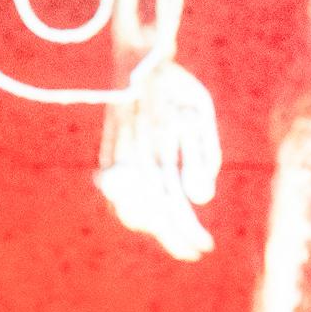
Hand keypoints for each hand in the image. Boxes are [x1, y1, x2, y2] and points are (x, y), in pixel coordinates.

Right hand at [96, 58, 222, 259]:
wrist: (135, 60)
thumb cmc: (176, 86)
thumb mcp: (201, 111)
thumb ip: (205, 154)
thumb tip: (200, 199)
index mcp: (160, 146)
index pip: (174, 205)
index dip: (188, 232)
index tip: (204, 247)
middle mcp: (134, 157)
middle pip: (153, 215)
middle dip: (174, 238)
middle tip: (193, 251)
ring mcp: (116, 159)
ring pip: (130, 211)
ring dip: (154, 228)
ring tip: (175, 233)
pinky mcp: (105, 158)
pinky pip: (116, 199)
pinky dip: (133, 214)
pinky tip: (151, 218)